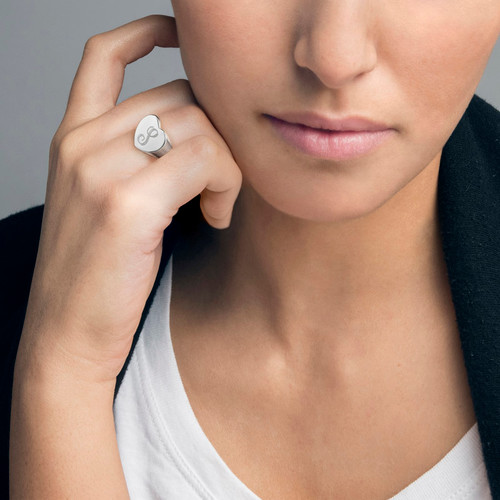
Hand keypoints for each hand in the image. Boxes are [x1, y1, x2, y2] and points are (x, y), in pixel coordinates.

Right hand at [16, 15, 242, 385]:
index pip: (103, 56)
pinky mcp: (126, 202)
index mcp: (74, 139)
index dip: (145, 32)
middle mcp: (82, 143)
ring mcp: (100, 169)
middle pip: (181, 96)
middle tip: (219, 185)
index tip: (177, 35)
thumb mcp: (108, 203)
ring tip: (217, 207)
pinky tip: (216, 217)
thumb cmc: (99, 274)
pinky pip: (204, 160)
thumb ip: (141, 158)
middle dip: (218, 135)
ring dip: (226, 166)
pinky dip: (224, 186)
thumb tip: (198, 132)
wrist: (69, 336)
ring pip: (199, 126)